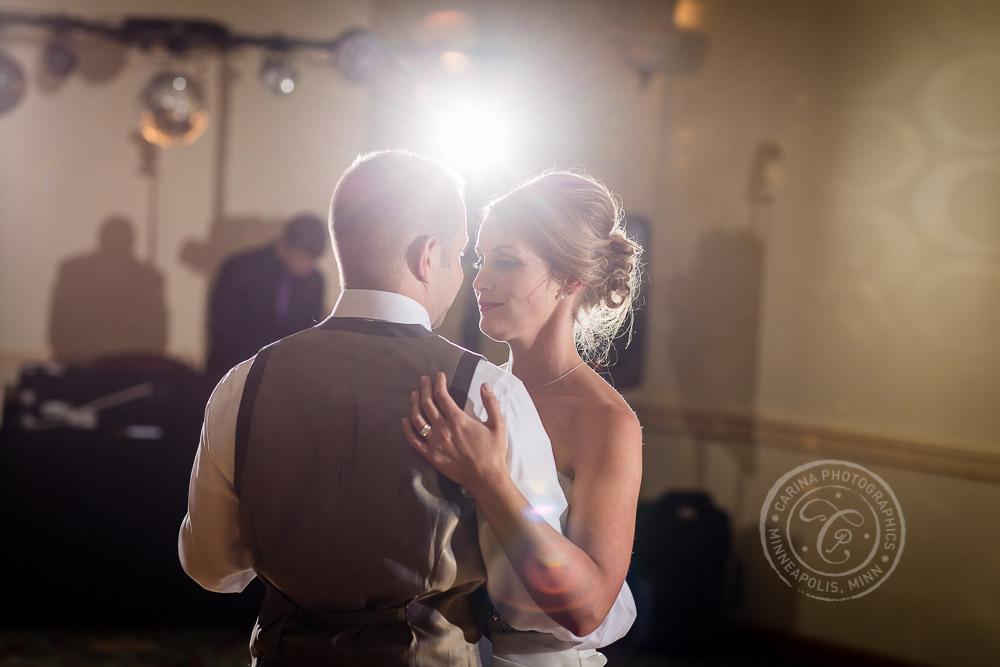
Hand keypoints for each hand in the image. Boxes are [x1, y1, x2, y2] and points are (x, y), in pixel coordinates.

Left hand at [402, 372, 507, 493]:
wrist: (486, 478)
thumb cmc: (493, 451)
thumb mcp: (498, 424)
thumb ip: (491, 403)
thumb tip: (485, 385)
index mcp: (458, 420)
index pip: (442, 395)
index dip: (439, 383)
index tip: (439, 376)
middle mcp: (443, 429)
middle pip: (428, 404)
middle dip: (424, 388)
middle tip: (424, 379)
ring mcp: (435, 443)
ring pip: (418, 419)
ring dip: (414, 404)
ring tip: (414, 394)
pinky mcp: (431, 456)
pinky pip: (414, 441)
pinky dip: (407, 429)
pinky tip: (405, 420)